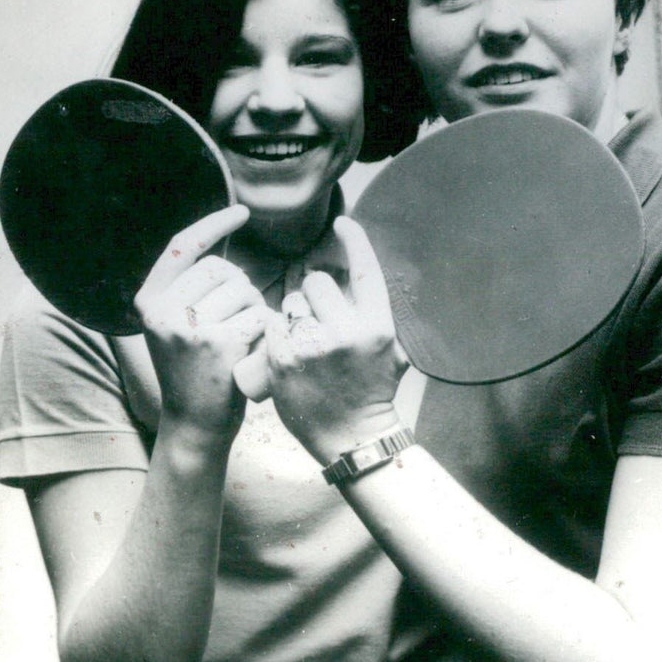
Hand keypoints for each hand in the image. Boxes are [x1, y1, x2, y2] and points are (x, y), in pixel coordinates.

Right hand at [134, 205, 267, 442]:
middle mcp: (162, 311)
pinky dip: (265, 331)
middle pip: (222, 268)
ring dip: (254, 310)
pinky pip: (259, 315)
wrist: (194, 425)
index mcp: (149, 300)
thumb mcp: (176, 324)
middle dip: (240, 288)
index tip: (241, 212)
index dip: (214, 225)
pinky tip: (251, 353)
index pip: (183, 245)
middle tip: (233, 324)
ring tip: (239, 342)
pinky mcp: (218, 344)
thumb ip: (191, 287)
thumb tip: (221, 234)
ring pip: (244, 290)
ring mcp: (189, 327)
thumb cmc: (196, 370)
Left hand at [266, 216, 407, 463]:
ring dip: (294, 315)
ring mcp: (312, 346)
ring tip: (305, 342)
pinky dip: (276, 334)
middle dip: (315, 294)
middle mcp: (345, 332)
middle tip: (319, 319)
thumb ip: (374, 314)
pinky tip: (286, 351)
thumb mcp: (389, 349)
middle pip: (317, 282)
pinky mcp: (283, 360)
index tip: (343, 223)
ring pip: (291, 303)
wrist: (353, 438)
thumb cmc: (372, 391)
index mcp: (376, 325)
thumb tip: (356, 276)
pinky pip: (272, 326)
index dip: (355, 240)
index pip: (364, 269)